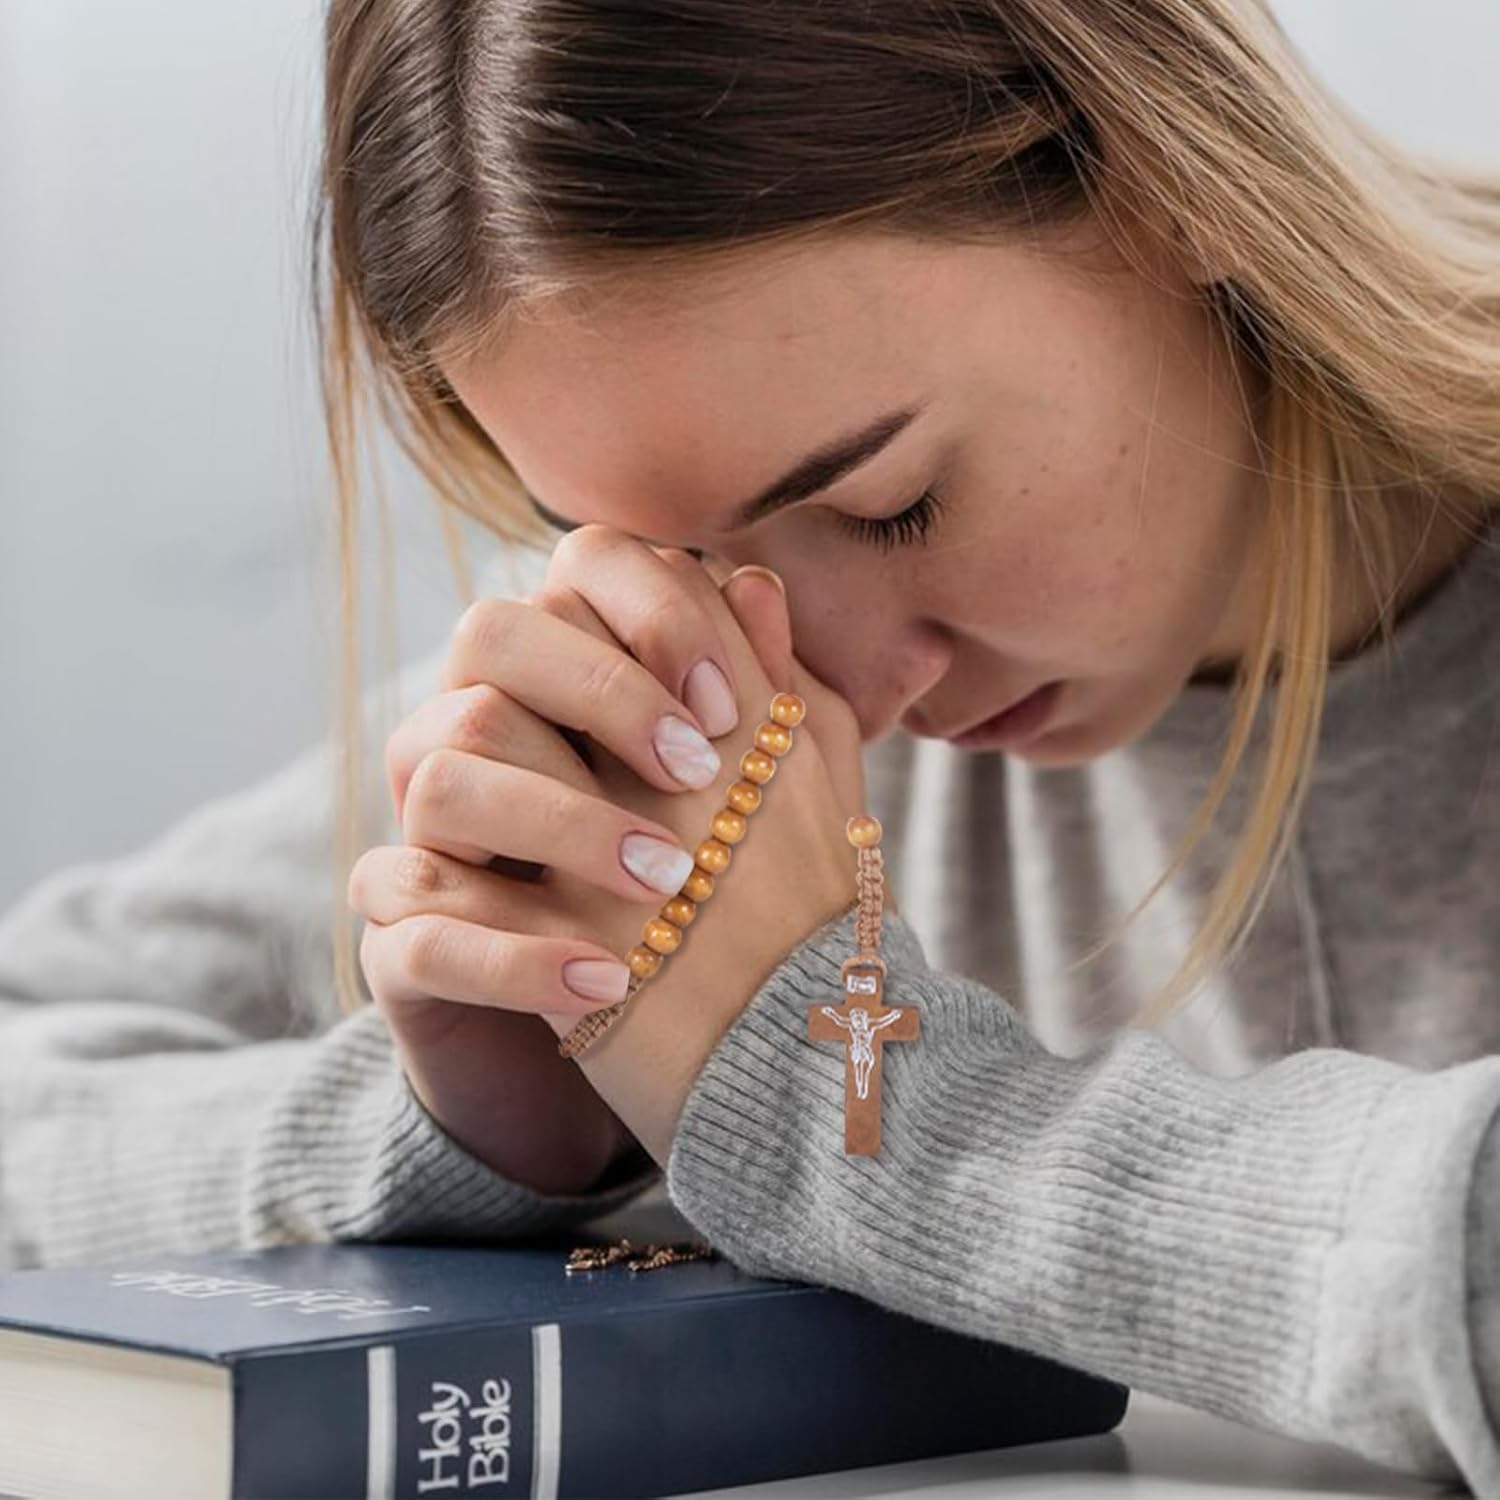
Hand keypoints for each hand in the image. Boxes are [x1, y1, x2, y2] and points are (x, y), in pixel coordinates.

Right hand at [346, 526, 859, 1194]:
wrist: (657, 1038)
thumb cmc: (707, 892)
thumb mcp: (751, 793)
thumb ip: (758, 694)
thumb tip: (760, 586)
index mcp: (564, 678)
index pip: (577, 570)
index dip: (654, 613)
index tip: (731, 705)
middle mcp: (476, 733)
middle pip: (490, 637)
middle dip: (605, 693)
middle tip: (701, 773)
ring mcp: (426, 834)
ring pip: (446, 775)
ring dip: (565, 823)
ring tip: (666, 880)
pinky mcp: (403, 942)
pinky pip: (421, 929)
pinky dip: (518, 956)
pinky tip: (607, 976)